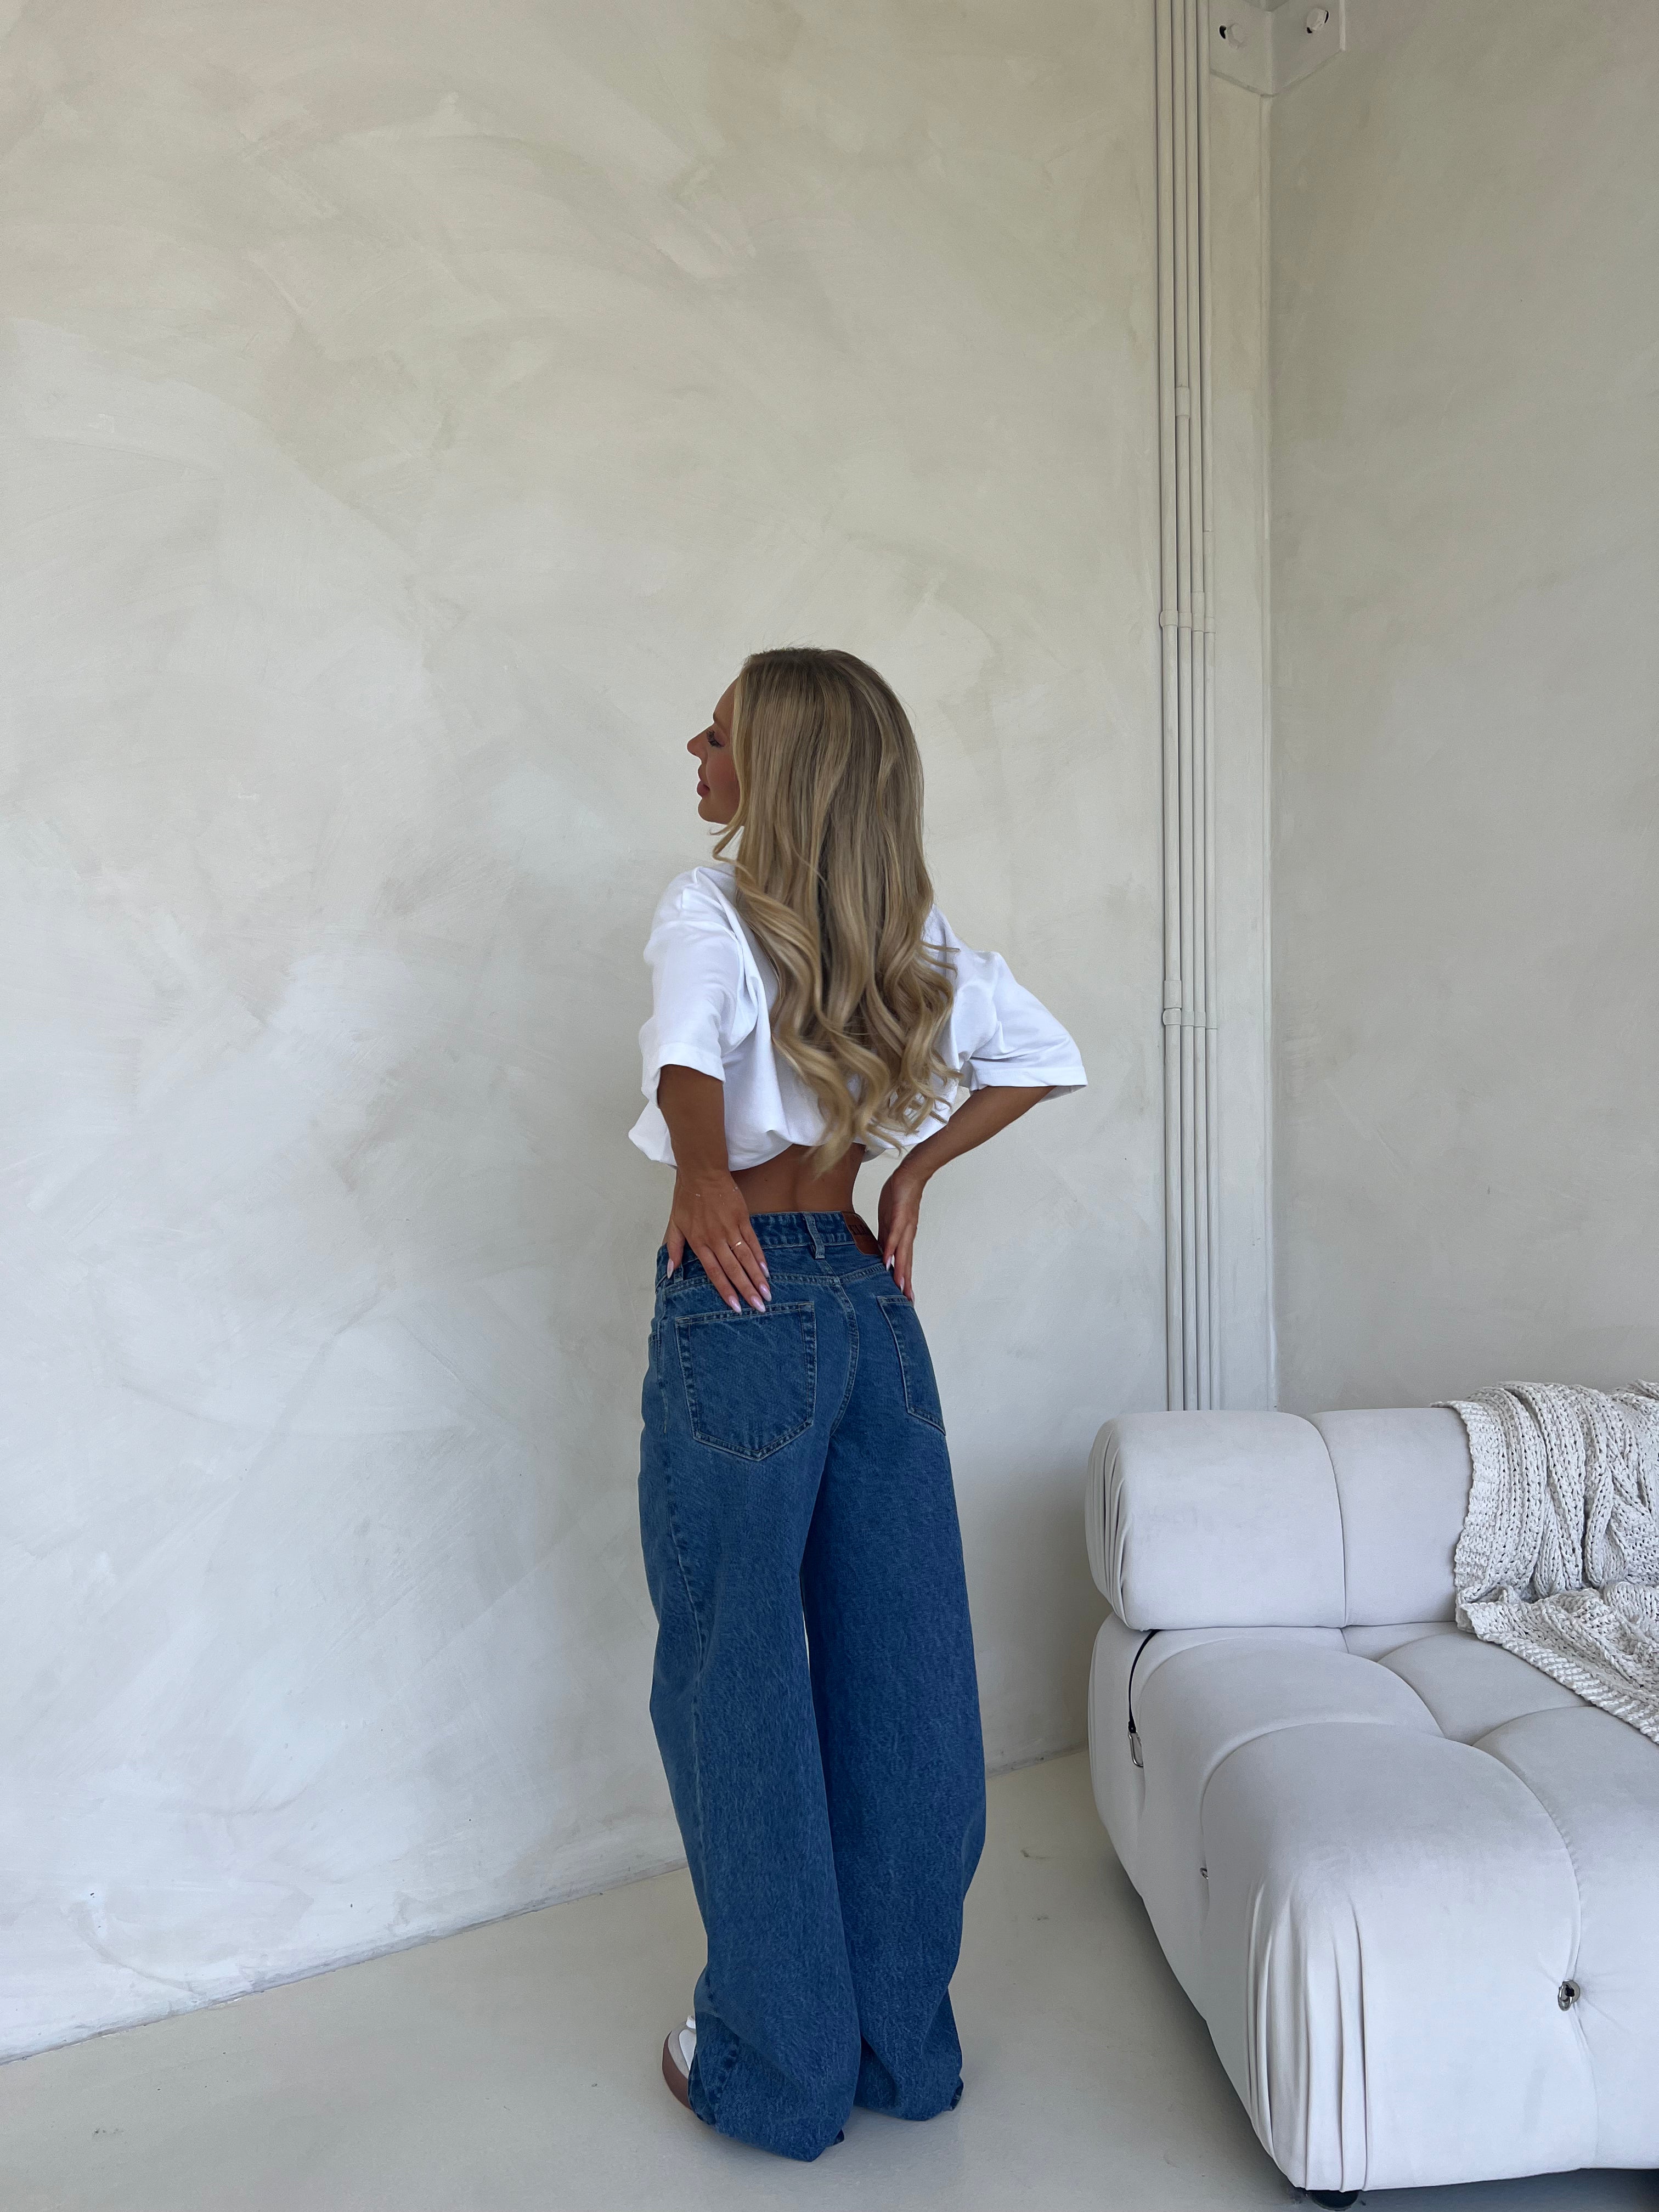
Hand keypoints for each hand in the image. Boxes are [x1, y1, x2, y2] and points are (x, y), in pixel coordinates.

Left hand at [667, 1169, 769, 1311]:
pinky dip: (760, 1257)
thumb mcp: (675, 1224)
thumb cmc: (687, 1198)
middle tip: (759, 1307)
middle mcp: (716, 1239)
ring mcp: (730, 1228)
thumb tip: (670, 1272)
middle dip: (747, 1290)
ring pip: (746, 1258)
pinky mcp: (742, 1218)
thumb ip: (673, 1248)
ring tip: (767, 1293)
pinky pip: (753, 1242)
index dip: (726, 1290)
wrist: (702, 1173)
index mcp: (699, 1242)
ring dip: (757, 1277)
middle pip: (733, 1269)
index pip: (714, 1272)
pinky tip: (766, 1270)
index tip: (736, 1306)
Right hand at [877, 1162, 926, 1300]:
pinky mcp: (899, 1216)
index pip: (905, 1262)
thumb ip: (886, 1237)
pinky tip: (887, 1260)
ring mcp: (904, 1227)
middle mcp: (907, 1235)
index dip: (905, 1280)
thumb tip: (882, 1253)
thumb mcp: (889, 1221)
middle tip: (907, 1302)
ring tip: (899, 1288)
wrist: (909, 1175)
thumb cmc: (899, 1197)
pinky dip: (891, 1249)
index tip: (906, 1298)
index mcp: (904, 1237)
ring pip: (902, 1253)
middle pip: (907, 1263)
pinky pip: (894, 1235)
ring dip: (900, 1271)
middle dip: (906, 1283)